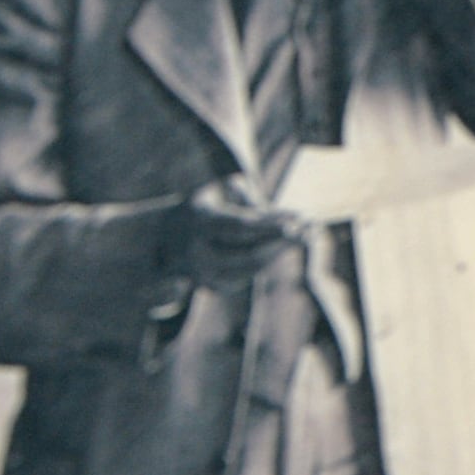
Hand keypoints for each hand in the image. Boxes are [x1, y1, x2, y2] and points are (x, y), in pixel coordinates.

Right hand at [182, 183, 313, 289]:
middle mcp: (197, 252)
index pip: (240, 227)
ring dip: (280, 253)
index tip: (298, 219)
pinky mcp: (210, 285)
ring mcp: (202, 273)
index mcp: (199, 221)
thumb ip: (249, 198)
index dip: (271, 225)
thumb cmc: (204, 204)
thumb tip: (285, 216)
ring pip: (250, 269)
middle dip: (282, 243)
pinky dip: (268, 261)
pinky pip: (245, 276)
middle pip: (248, 254)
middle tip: (311, 229)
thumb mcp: (220, 189)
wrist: (163, 235)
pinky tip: (287, 245)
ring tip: (307, 234)